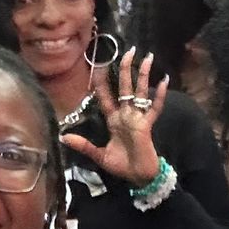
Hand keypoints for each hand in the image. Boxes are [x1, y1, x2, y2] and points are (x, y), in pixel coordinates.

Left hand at [61, 48, 164, 186]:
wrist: (139, 177)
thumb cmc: (121, 165)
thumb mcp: (99, 155)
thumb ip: (84, 145)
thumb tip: (63, 137)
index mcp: (113, 120)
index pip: (105, 96)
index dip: (101, 82)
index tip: (99, 65)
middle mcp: (125, 115)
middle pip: (124, 87)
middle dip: (125, 69)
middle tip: (128, 50)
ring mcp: (138, 118)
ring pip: (141, 92)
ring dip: (144, 75)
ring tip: (148, 57)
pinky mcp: (147, 125)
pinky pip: (154, 108)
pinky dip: (160, 95)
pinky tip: (164, 81)